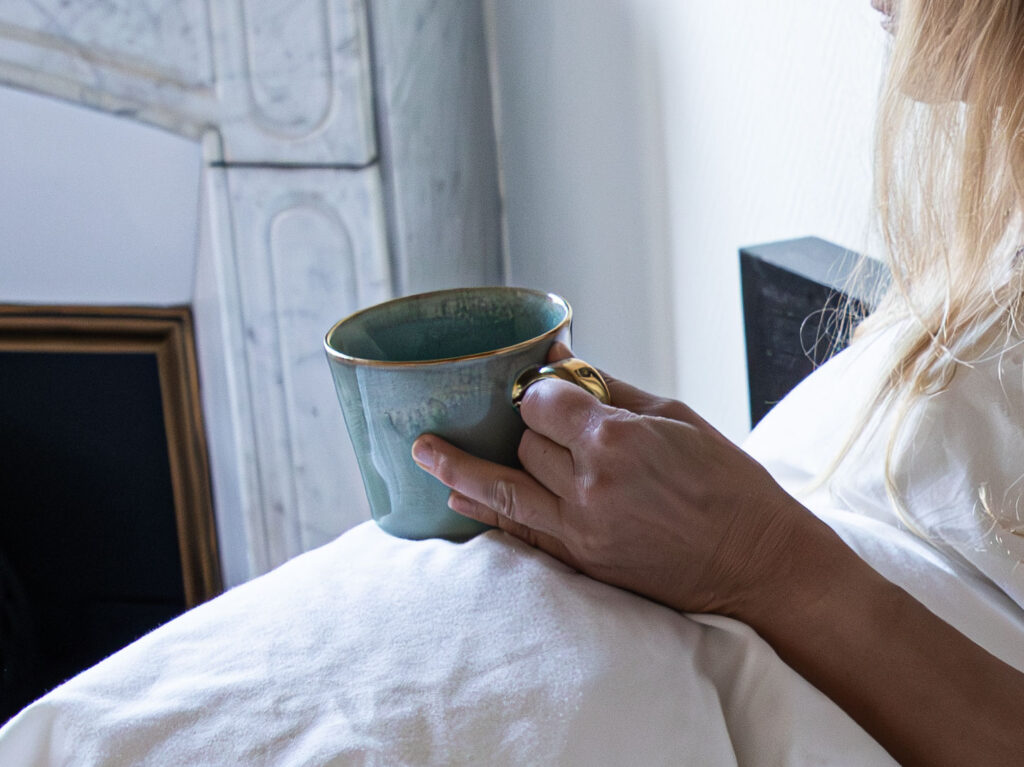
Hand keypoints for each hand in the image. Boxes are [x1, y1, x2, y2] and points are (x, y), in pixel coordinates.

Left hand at [411, 344, 810, 617]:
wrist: (757, 562)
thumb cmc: (726, 482)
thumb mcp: (673, 418)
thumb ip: (607, 387)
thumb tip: (557, 355)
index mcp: (617, 441)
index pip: (541, 403)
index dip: (537, 393)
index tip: (544, 393)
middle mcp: (590, 487)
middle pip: (524, 445)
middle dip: (528, 430)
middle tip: (539, 422)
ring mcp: (582, 531)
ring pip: (504, 489)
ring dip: (464, 467)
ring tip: (422, 451)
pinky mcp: (583, 564)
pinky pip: (519, 534)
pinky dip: (485, 513)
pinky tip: (456, 498)